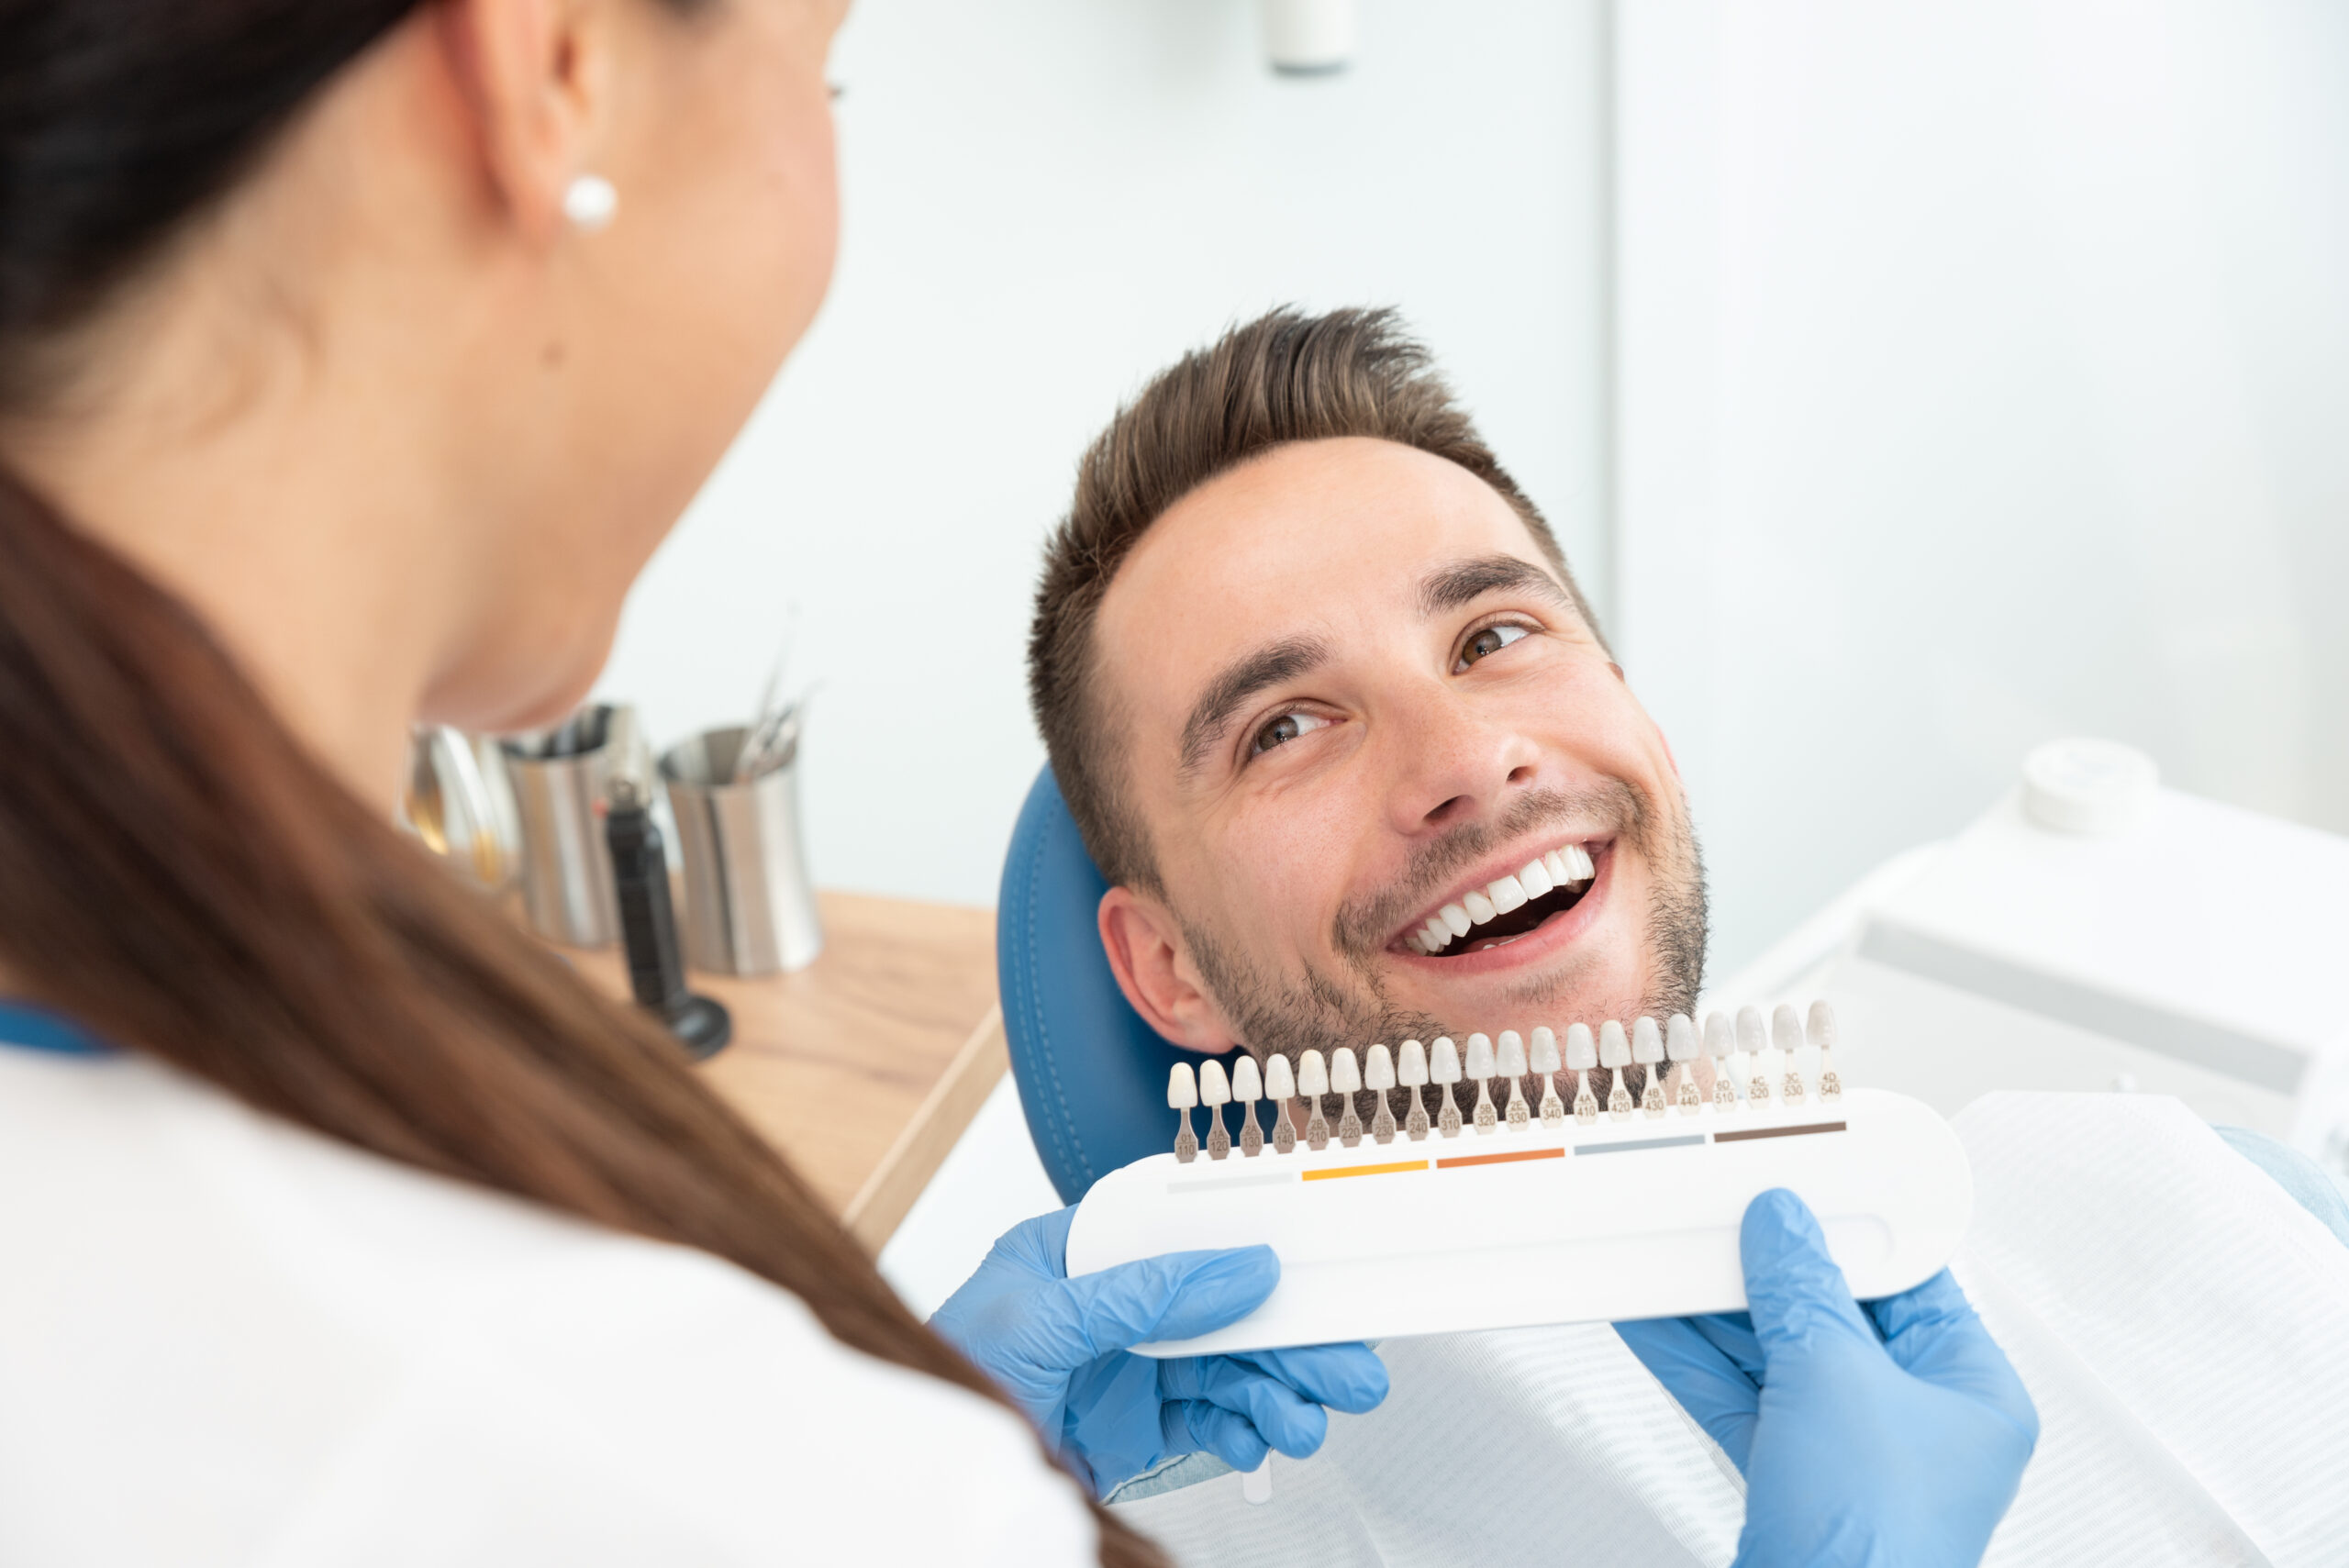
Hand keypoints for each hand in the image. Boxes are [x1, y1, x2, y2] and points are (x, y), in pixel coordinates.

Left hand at [930, 1205, 1388, 1496]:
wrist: (917, 1483)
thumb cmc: (944, 1376)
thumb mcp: (1040, 1319)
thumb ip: (1141, 1294)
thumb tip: (1237, 1266)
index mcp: (1083, 1250)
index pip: (1185, 1234)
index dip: (1256, 1247)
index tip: (1320, 1269)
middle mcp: (1114, 1305)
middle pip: (1224, 1309)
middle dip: (1291, 1340)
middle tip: (1349, 1369)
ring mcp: (1129, 1366)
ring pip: (1228, 1369)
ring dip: (1276, 1393)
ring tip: (1306, 1420)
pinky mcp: (1137, 1426)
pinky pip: (1208, 1419)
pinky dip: (1242, 1431)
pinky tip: (1262, 1438)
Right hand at [1616, 1189, 2037, 1567]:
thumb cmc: (1877, 1546)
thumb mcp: (1834, 1379)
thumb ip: (1801, 1290)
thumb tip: (1783, 1227)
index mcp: (1971, 1390)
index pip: (1910, 1277)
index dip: (1850, 1225)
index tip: (1801, 1182)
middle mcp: (1918, 1421)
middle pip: (1833, 1311)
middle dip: (1766, 1266)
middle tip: (1719, 1215)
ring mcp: (1850, 1454)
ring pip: (1776, 1353)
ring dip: (1716, 1306)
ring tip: (1668, 1253)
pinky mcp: (1791, 1481)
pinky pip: (1739, 1397)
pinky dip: (1691, 1357)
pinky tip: (1650, 1316)